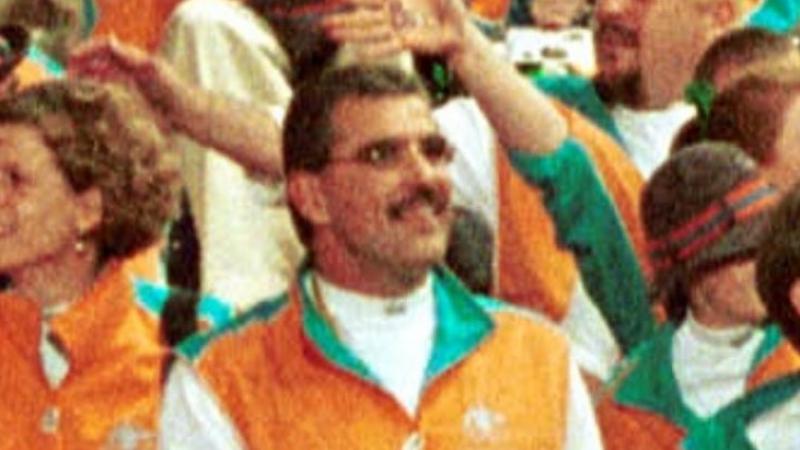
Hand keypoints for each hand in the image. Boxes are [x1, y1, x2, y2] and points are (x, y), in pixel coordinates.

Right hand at [68, 37, 184, 117]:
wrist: (190, 113)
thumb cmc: (174, 91)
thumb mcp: (152, 71)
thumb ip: (131, 57)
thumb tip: (110, 40)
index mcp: (135, 58)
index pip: (105, 47)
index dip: (87, 50)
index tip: (71, 59)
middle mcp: (133, 67)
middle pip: (101, 60)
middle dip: (83, 64)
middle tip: (66, 77)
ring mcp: (134, 82)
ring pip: (104, 74)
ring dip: (88, 78)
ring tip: (72, 88)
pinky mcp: (137, 97)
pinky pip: (112, 89)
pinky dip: (99, 91)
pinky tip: (90, 99)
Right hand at [321, 0, 470, 60]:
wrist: (459, 30)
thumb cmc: (449, 6)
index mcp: (396, 0)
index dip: (354, 0)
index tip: (339, 0)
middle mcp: (392, 15)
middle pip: (362, 17)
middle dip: (343, 20)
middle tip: (322, 23)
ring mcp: (397, 29)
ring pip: (369, 31)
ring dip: (350, 34)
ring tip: (331, 36)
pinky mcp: (407, 42)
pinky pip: (388, 46)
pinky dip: (375, 50)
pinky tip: (360, 54)